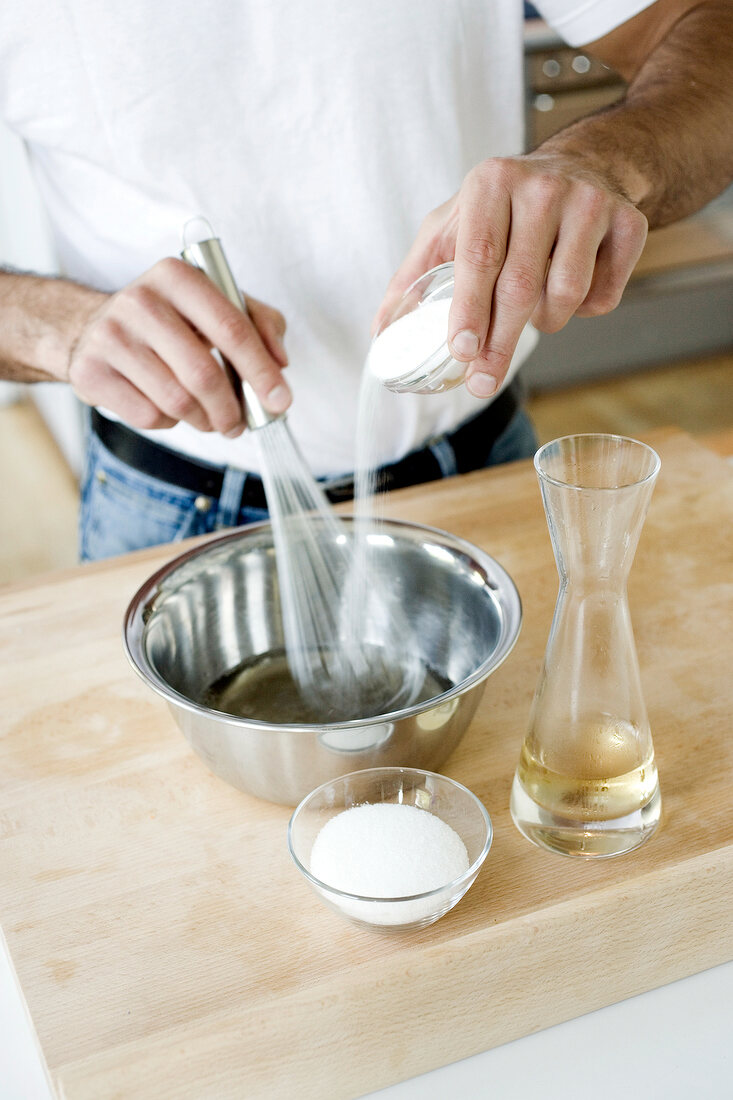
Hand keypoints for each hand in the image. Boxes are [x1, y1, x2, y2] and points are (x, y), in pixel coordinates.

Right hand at [67, 258, 290, 435]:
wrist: (91, 328)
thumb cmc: (170, 320)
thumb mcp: (215, 304)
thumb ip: (259, 322)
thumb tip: (280, 362)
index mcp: (177, 277)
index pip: (231, 328)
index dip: (261, 371)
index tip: (280, 400)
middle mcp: (140, 301)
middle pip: (203, 374)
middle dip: (231, 409)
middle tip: (240, 424)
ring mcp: (110, 337)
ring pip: (177, 401)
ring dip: (204, 420)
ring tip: (210, 419)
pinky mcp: (91, 373)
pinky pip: (148, 416)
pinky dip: (169, 423)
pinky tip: (168, 408)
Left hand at [375, 153, 647, 397]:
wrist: (584, 166)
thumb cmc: (505, 207)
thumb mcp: (452, 225)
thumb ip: (416, 275)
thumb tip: (381, 332)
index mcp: (491, 182)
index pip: (479, 256)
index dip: (471, 308)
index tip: (462, 350)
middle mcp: (543, 186)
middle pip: (520, 286)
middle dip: (500, 344)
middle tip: (483, 382)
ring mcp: (590, 202)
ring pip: (565, 296)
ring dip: (545, 322)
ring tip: (532, 312)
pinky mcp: (629, 223)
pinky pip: (603, 296)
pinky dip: (584, 312)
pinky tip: (572, 291)